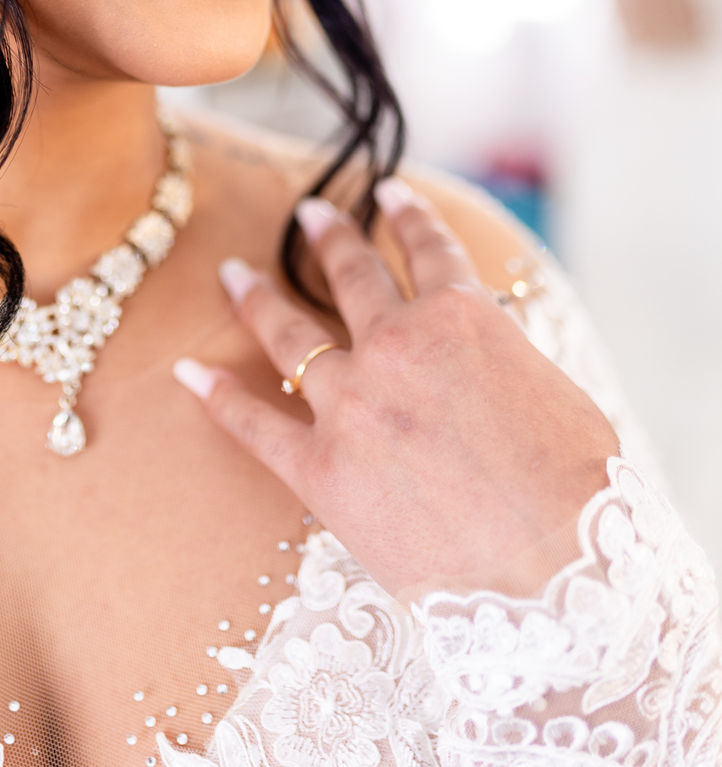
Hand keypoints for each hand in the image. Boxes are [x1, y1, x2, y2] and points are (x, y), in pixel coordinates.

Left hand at [174, 180, 617, 598]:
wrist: (552, 573)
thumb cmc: (579, 494)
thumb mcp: (559, 394)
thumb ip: (509, 361)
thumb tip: (490, 360)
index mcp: (463, 318)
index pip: (431, 250)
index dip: (409, 217)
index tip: (389, 192)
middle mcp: (396, 345)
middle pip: (352, 275)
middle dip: (330, 238)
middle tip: (311, 213)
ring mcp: (350, 403)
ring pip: (288, 333)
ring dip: (257, 297)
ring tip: (233, 272)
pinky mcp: (318, 468)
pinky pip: (253, 425)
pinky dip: (216, 398)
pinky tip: (188, 373)